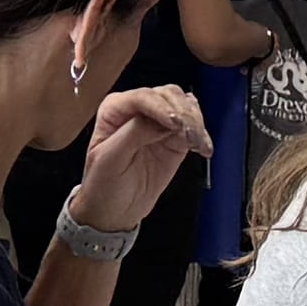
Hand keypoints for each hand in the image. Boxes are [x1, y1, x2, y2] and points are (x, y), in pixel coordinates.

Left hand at [71, 81, 207, 227]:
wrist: (114, 209)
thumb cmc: (103, 184)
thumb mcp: (109, 159)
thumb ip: (133, 134)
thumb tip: (161, 121)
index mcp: (115, 109)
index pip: (142, 97)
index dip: (161, 107)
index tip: (176, 123)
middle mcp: (138, 110)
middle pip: (168, 96)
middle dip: (183, 113)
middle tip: (190, 136)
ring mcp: (158, 123)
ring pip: (184, 107)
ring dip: (196, 123)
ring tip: (198, 144)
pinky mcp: (174, 138)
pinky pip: (194, 127)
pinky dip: (202, 134)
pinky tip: (203, 147)